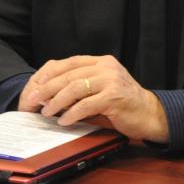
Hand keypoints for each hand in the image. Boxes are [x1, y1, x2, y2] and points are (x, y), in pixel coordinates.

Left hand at [17, 55, 168, 141]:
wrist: (150, 114)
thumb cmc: (122, 104)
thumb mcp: (101, 88)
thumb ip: (81, 86)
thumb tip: (49, 94)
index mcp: (102, 62)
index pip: (69, 63)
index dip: (49, 74)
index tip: (35, 86)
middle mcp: (106, 67)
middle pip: (69, 75)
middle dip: (47, 89)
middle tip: (33, 101)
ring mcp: (112, 81)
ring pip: (75, 88)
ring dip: (57, 101)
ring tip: (47, 112)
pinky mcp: (115, 97)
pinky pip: (87, 104)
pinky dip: (72, 114)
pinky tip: (64, 121)